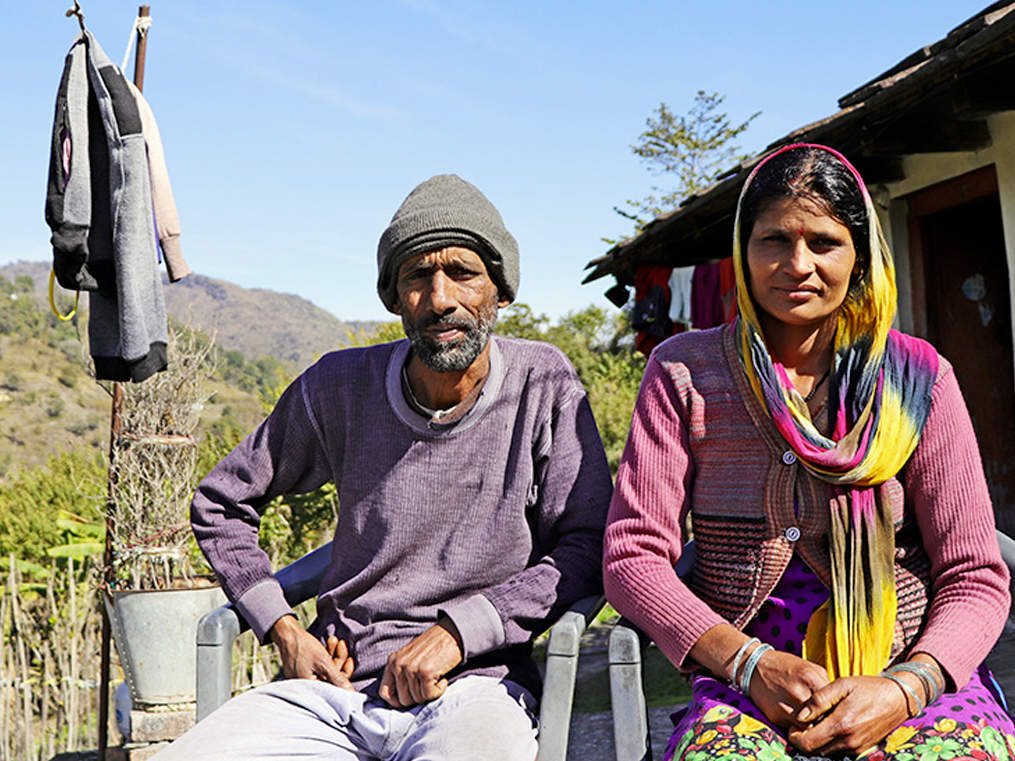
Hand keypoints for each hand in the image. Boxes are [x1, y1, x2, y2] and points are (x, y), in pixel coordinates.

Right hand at [269, 615, 354, 688]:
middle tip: (342, 644)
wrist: (286, 634)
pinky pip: (319, 665)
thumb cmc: (303, 648)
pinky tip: (329, 642)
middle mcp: (306, 686)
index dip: (344, 675)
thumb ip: (338, 679)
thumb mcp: (324, 663)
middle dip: (338, 660)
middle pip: (330, 677)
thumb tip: (351, 693)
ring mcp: (305, 678)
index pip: (333, 688)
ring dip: (333, 654)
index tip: (350, 660)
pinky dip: (326, 654)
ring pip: (326, 669)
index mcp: (310, 689)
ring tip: (334, 640)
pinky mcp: (304, 670)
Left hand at [378, 617, 463, 707]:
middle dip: (418, 697)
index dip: (397, 701)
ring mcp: (411, 668)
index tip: (411, 698)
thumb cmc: (434, 647)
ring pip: (418, 699)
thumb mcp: (410, 657)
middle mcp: (398, 665)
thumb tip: (400, 701)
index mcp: (392, 661)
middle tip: (428, 685)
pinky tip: (442, 680)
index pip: (384, 692)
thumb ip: (401, 674)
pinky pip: (429, 695)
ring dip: (430, 692)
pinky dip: (439, 691)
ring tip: (435, 678)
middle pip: (404, 700)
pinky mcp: (425, 672)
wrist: (452, 633)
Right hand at [748, 649, 830, 729]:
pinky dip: (800, 728)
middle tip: (828, 720)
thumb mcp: (809, 668)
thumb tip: (838, 703)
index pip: (834, 703)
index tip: (838, 712)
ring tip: (814, 722)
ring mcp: (787, 706)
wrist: (754, 666)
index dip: (837, 709)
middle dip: (826, 720)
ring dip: (814, 727)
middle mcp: (800, 693)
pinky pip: (795, 729)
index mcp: (812, 678)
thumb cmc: (785, 666)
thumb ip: (824, 684)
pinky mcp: (777, 716)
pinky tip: (800, 721)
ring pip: (811, 728)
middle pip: (824, 717)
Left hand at [789, 676, 909, 755]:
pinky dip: (829, 743)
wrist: (898, 699)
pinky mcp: (862, 749)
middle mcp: (848, 741)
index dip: (795, 735)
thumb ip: (819, 700)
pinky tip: (830, 727)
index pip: (807, 743)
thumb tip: (800, 716)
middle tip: (803, 723)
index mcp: (841, 725)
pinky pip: (838, 751)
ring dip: (816, 741)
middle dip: (803, 739)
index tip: (795, 722)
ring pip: (825, 752)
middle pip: (814, 751)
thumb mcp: (841, 685)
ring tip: (817, 722)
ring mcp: (856, 748)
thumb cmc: (868, 688)